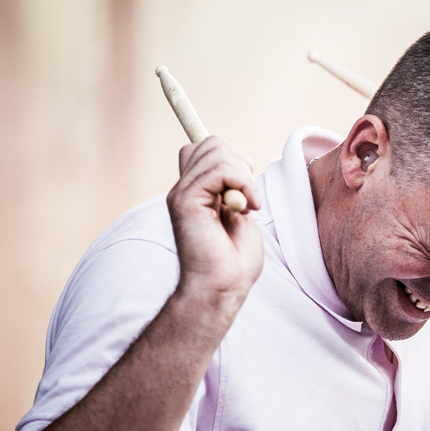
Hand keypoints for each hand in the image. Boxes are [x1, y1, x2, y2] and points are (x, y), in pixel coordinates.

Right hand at [167, 137, 264, 307]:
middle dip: (240, 162)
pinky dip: (244, 184)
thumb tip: (239, 167)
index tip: (246, 184)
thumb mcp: (240, 213)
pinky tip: (247, 209)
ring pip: (216, 150)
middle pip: (210, 143)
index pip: (202, 147)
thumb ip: (234, 188)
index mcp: (195, 191)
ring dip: (244, 176)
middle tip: (247, 197)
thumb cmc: (235, 260)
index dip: (229, 155)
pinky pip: (220, 170)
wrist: (222, 287)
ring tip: (248, 206)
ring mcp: (181, 194)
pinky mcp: (185, 201)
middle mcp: (184, 189)